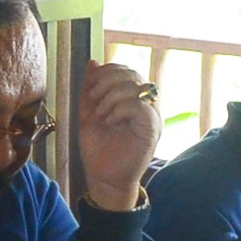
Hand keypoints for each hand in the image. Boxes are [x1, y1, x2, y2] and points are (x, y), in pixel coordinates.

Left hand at [76, 63, 160, 212]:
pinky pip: (139, 104)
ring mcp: (151, 115)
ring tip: (101, 113)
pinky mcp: (153, 127)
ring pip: (136, 85)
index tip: (90, 89)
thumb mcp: (88, 112)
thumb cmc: (98, 148)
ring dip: (111, 95)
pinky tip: (110, 120)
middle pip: (131, 74)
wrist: (103, 177)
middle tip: (93, 98)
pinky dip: (120, 108)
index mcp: (131, 99)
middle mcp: (144, 104)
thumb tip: (93, 63)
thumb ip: (90, 88)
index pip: (125, 70)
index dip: (106, 72)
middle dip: (107, 81)